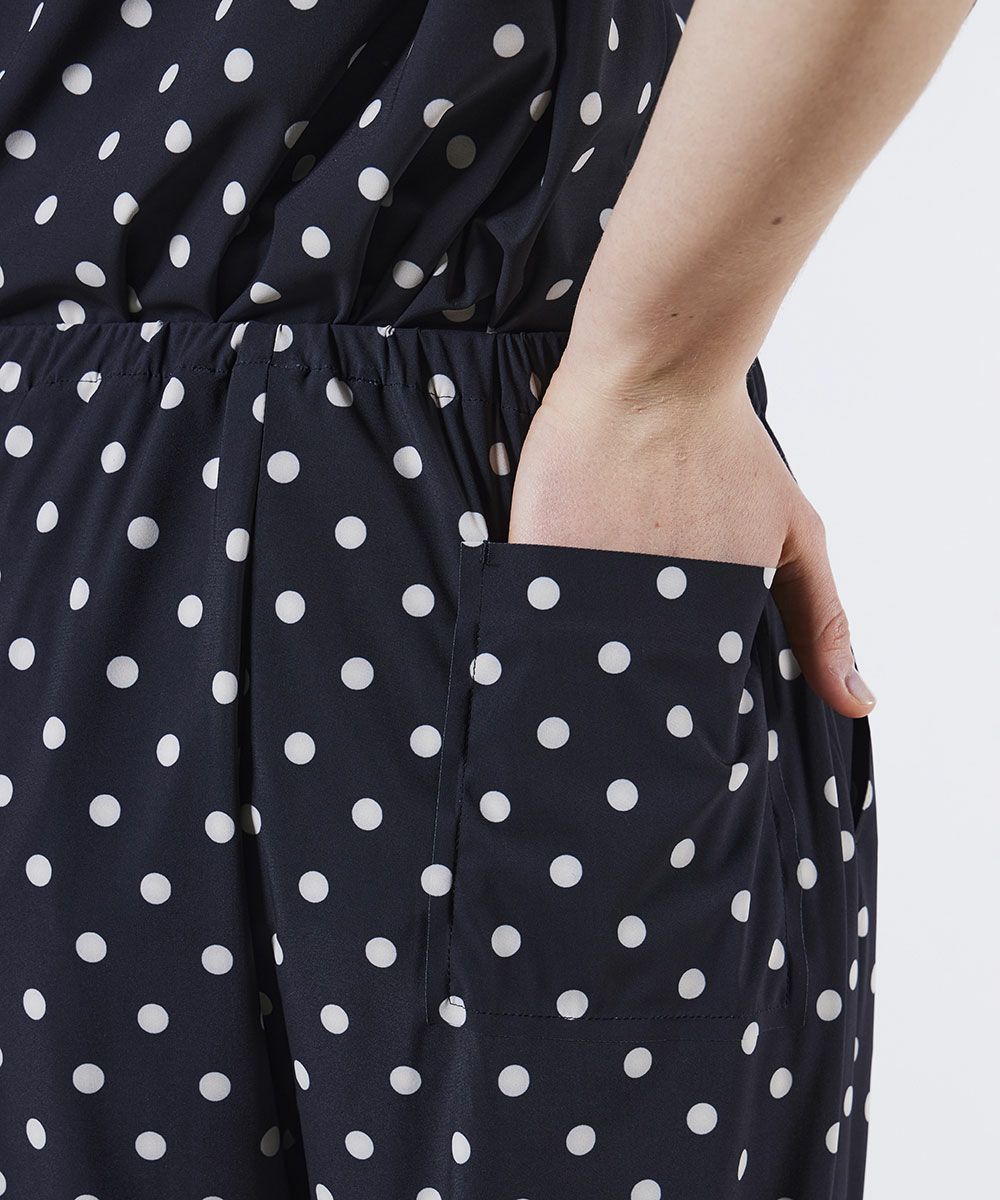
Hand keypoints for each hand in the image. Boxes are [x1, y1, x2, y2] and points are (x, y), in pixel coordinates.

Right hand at [508, 357, 875, 719]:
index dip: (673, 703)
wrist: (657, 378)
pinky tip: (538, 611)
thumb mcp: (796, 535)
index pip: (689, 697)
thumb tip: (858, 705)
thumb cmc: (729, 449)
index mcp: (714, 621)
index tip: (662, 699)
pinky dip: (533, 622)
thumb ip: (822, 621)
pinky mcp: (542, 554)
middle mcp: (658, 612)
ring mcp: (597, 585)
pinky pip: (530, 611)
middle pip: (630, 681)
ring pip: (577, 653)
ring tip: (574, 634)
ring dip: (575, 658)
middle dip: (621, 687)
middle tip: (615, 662)